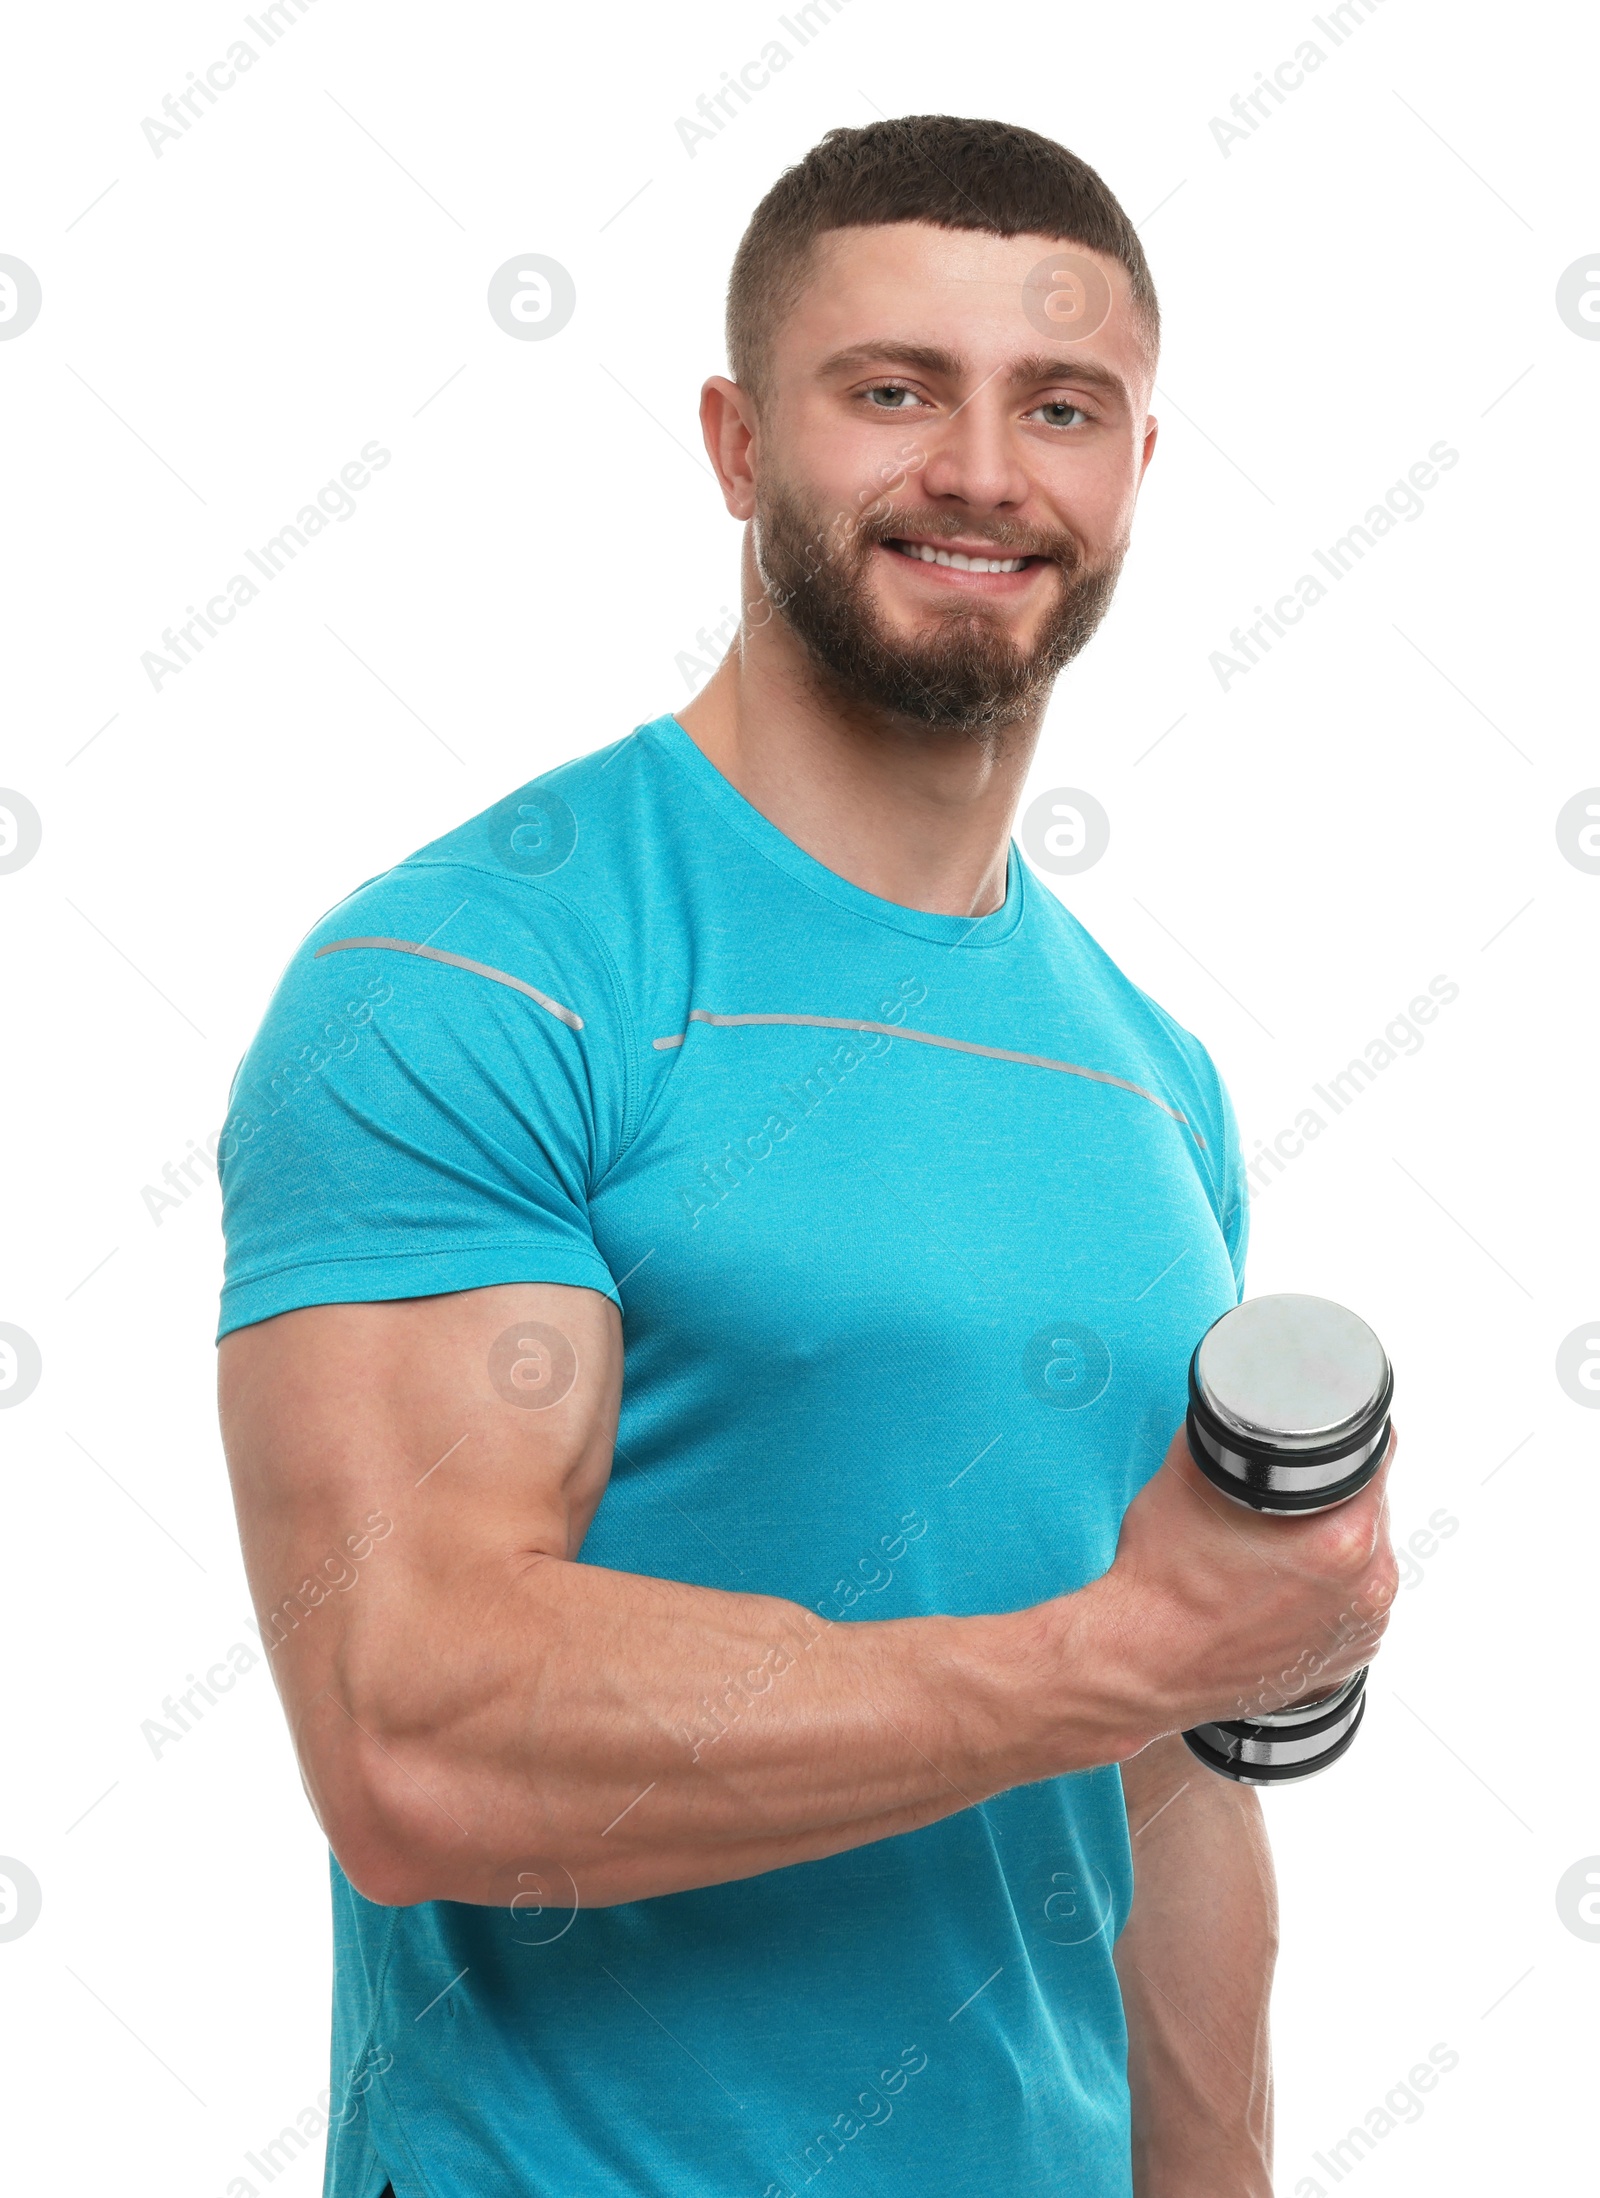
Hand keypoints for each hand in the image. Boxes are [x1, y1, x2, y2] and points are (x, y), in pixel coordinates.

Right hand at [1079, 1418, 1398, 1752]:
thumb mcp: (1191, 1471)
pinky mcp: (1346, 1661)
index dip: (1354, 1435)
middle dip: (1339, 1492)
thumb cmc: (1163, 1583)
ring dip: (1337, 1542)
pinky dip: (1329, 1589)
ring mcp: (1361, 1633)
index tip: (1331, 1437)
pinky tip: (1284, 1585)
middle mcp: (1366, 1591)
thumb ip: (1228, 1425)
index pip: (1379, 1456)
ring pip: (1365, 1558)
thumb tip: (1240, 1398)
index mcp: (1344, 1542)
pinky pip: (1352, 1604)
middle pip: (1373, 1508)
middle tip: (1286, 1493)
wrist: (1143, 1663)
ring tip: (1279, 1544)